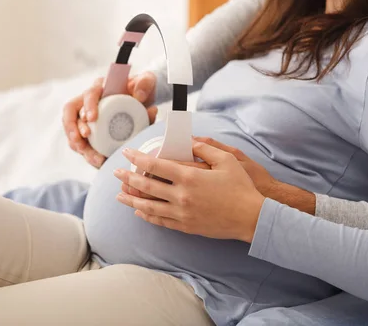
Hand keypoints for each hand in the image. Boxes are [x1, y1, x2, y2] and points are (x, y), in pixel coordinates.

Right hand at [62, 72, 157, 167]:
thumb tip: (139, 95)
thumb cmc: (141, 89)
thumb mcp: (146, 81)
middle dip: (74, 129)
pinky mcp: (90, 132)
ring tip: (93, 157)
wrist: (143, 100)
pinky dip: (87, 153)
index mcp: (100, 88)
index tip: (92, 118)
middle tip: (83, 139)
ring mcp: (86, 117)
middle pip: (72, 115)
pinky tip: (96, 161)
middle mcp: (88, 102)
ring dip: (79, 145)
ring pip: (74, 131)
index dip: (87, 106)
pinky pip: (81, 143)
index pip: (88, 94)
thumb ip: (145, 83)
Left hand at [114, 140, 265, 241]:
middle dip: (128, 178)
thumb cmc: (241, 187)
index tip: (127, 153)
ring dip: (131, 200)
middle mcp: (181, 196)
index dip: (137, 159)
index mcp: (189, 177)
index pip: (154, 166)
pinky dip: (147, 216)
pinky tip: (139, 212)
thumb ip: (205, 148)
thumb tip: (188, 142)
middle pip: (146, 186)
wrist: (251, 217)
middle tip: (116, 173)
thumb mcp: (226, 160)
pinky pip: (160, 221)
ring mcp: (182, 213)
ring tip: (119, 195)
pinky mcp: (186, 226)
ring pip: (149, 207)